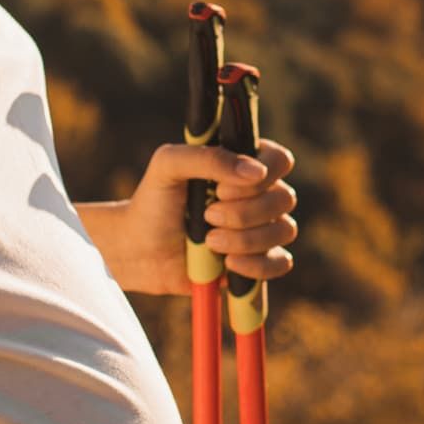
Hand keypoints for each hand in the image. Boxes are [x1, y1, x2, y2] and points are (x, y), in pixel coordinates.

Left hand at [85, 137, 298, 297]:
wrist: (139, 250)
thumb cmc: (154, 201)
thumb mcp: (168, 165)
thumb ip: (207, 158)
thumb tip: (255, 172)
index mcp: (242, 164)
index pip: (279, 160)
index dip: (261, 175)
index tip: (221, 188)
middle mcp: (258, 194)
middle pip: (285, 198)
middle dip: (244, 212)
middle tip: (207, 216)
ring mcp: (260, 227)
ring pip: (285, 230)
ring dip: (246, 239)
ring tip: (209, 242)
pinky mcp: (257, 260)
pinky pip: (281, 263)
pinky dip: (256, 265)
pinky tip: (227, 264)